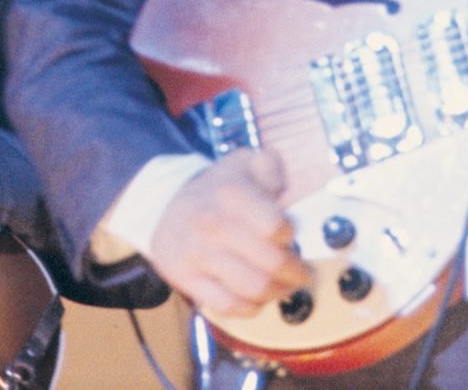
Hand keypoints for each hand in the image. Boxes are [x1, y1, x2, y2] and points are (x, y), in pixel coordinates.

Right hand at [148, 150, 310, 317]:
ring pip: (254, 289)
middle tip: (302, 271)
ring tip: (284, 284)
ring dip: (278, 291)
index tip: (294, 235)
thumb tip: (284, 187)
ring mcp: (199, 255)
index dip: (291, 234)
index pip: (274, 226)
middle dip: (296, 271)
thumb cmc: (217, 188)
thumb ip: (271, 165)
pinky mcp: (188, 280)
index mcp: (231, 194)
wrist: (164, 206)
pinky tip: (258, 296)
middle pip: (270, 264)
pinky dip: (251, 306)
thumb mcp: (244, 161)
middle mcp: (213, 225)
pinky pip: (229, 306)